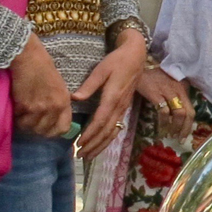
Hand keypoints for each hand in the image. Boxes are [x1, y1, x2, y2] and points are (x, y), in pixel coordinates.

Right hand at [9, 35, 72, 138]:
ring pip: (29, 127)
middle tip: (30, 118)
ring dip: (23, 122)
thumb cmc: (43, 68)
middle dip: (35, 127)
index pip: (63, 129)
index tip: (46, 128)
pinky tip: (16, 105)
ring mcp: (38, 108)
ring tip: (22, 112)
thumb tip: (54, 119)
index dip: (53, 131)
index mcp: (64, 102)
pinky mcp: (24, 106)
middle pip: (43, 131)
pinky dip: (15, 115)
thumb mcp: (59, 87)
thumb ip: (59, 103)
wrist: (28, 58)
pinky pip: (18, 119)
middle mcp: (53, 108)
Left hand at [71, 30, 146, 157]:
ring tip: (89, 155)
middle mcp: (119, 106)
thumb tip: (75, 98)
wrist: (136, 56)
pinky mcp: (124, 108)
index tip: (79, 143)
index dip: (90, 134)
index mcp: (113, 97)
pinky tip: (101, 144)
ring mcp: (123, 108)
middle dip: (94, 145)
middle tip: (80, 155)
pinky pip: (116, 127)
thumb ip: (89, 85)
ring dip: (101, 145)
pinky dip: (108, 139)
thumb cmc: (117, 60)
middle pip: (107, 131)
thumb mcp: (101, 69)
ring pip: (113, 132)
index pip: (100, 121)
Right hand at [134, 63, 193, 140]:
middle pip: (187, 113)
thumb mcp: (170, 83)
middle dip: (184, 129)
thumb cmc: (153, 75)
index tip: (185, 135)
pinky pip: (163, 112)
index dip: (189, 124)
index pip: (191, 109)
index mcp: (183, 89)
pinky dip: (163, 122)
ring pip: (178, 113)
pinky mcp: (156, 94)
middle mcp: (178, 90)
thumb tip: (178, 113)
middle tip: (179, 139)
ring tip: (170, 135)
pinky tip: (161, 129)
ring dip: (175, 127)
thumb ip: (176, 94)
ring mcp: (168, 92)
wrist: (139, 65)